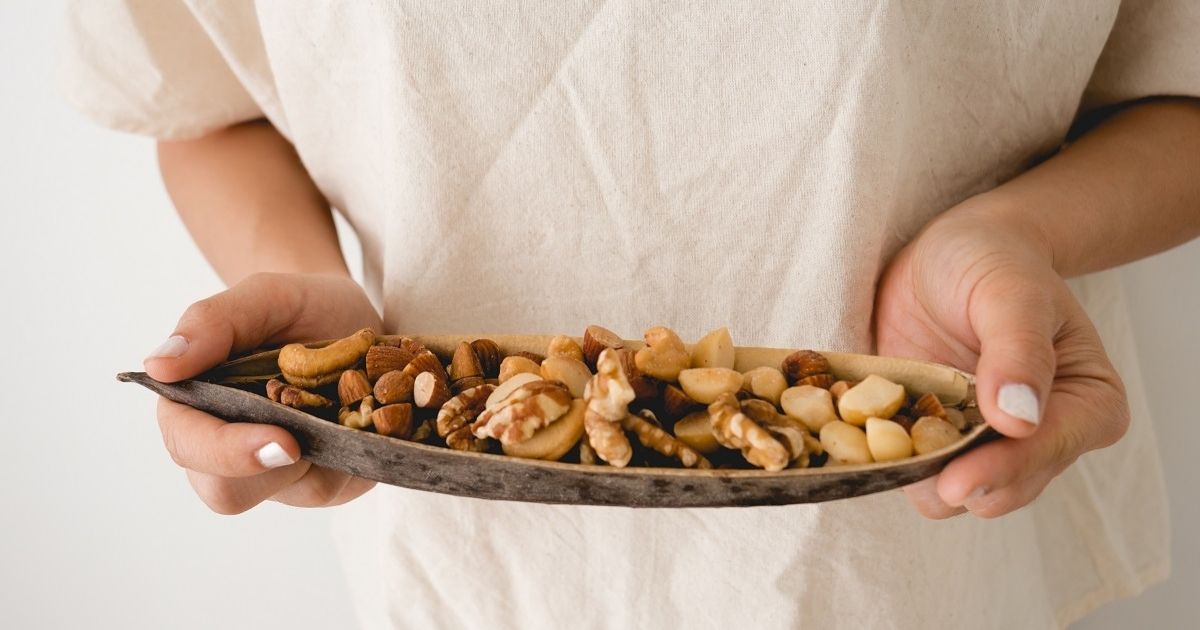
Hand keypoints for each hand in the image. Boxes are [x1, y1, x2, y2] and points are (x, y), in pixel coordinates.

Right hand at [144, 273, 381, 513]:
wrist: (351, 315)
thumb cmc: (298, 305)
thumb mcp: (263, 296)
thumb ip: (211, 322)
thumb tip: (158, 364)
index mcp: (194, 405)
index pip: (189, 446)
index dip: (226, 452)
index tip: (281, 438)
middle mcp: (230, 448)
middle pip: (228, 494)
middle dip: (271, 467)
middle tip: (313, 431)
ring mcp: (282, 472)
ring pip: (295, 492)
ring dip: (328, 452)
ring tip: (348, 400)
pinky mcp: (328, 479)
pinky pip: (342, 487)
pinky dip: (359, 453)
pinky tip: (366, 416)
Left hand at [874, 197, 1129, 517]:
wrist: (949, 253)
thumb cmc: (993, 259)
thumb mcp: (1009, 289)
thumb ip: (1018, 349)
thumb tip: (1018, 421)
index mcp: (1088, 405)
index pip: (1049, 452)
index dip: (1003, 470)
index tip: (956, 480)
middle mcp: (1043, 438)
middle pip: (1001, 490)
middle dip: (953, 481)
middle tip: (898, 459)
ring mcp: (986, 445)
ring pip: (952, 495)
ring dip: (912, 474)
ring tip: (874, 434)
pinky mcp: (936, 442)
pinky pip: (910, 472)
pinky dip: (885, 459)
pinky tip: (860, 428)